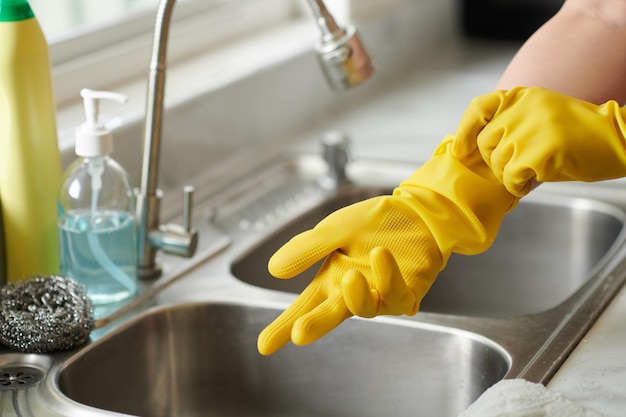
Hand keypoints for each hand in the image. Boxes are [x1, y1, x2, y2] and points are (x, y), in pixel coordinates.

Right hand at [257, 137, 516, 354]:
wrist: (418, 211)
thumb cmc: (377, 222)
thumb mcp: (335, 228)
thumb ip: (307, 248)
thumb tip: (273, 270)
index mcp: (331, 279)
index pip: (303, 306)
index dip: (283, 327)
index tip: (263, 346)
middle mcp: (352, 293)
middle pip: (328, 315)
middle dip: (313, 325)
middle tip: (299, 334)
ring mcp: (380, 296)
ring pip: (364, 309)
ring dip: (356, 296)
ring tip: (351, 275)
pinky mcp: (407, 295)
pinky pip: (395, 297)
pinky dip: (387, 279)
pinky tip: (380, 255)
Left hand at [451, 86, 625, 196]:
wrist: (618, 139)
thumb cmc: (578, 134)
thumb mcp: (540, 115)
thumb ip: (511, 125)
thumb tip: (476, 150)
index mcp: (522, 97)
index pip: (479, 107)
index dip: (464, 130)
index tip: (461, 149)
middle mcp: (523, 108)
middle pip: (486, 142)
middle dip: (495, 161)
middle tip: (515, 167)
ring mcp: (531, 128)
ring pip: (498, 162)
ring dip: (509, 175)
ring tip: (530, 174)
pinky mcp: (540, 151)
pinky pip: (512, 177)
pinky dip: (517, 186)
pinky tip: (533, 182)